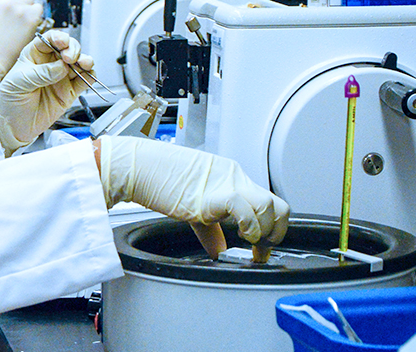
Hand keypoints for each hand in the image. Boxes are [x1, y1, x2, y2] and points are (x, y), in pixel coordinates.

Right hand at [0, 0, 42, 82]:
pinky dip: (36, 16)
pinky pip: (39, 9)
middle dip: (19, 2)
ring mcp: (19, 7)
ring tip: (21, 23)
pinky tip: (28, 25)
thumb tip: (11, 2)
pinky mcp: (31, 17)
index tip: (11, 2)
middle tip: (17, 16)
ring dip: (28, 9)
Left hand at [0, 31, 93, 155]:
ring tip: (83, 64)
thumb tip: (61, 67)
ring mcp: (61, 78)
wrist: (11, 127)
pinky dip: (90, 76)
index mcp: (34, 55)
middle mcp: (50, 64)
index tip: (62, 42)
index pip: (49, 39)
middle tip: (69, 58)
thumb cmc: (8, 101)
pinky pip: (85, 81)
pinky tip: (88, 75)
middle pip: (68, 47)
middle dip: (73, 49)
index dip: (58, 37)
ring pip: (79, 62)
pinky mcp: (69, 93)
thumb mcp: (18, 83)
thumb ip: (40, 74)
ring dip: (85, 60)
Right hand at [98, 136, 288, 246]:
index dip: (272, 230)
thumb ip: (210, 228)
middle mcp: (234, 178)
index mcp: (230, 179)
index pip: (268, 203)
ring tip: (249, 243)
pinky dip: (250, 225)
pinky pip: (244, 207)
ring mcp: (226, 184)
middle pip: (278, 204)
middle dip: (276, 233)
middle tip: (259, 250)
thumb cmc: (157, 180)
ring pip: (269, 205)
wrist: (137, 167)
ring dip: (265, 231)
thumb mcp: (191, 206)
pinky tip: (241, 236)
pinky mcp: (212, 193)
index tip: (261, 249)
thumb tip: (219, 249)